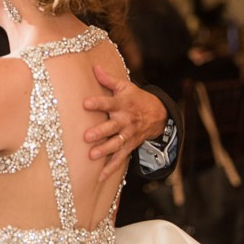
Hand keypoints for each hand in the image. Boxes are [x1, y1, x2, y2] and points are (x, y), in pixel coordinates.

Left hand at [83, 65, 166, 180]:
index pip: (108, 103)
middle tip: (87, 136)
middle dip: (100, 132)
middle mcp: (124, 120)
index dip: (98, 103)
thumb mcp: (125, 86)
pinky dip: (110, 168)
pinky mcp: (129, 146)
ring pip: (116, 144)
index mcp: (122, 104)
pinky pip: (120, 158)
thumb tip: (94, 67)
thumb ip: (108, 79)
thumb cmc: (135, 98)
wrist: (158, 114)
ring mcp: (128, 135)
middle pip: (111, 127)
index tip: (85, 103)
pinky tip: (99, 176)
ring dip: (104, 150)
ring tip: (92, 156)